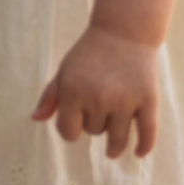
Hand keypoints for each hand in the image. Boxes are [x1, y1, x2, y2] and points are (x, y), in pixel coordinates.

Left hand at [32, 24, 161, 158]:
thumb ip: (50, 96)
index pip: (68, 132)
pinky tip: (138, 153)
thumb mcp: (65, 71)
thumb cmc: (89, 53)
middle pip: (93, 132)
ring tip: (112, 151)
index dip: (70, 130)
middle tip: (97, 112)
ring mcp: (125, 100)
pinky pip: (147, 132)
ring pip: (117, 138)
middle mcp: (99, 98)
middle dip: (93, 124)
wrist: (124, 31)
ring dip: (114, 144)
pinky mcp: (148, 100)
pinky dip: (144, 146)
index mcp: (74, 92)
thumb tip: (35, 119)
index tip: (76, 125)